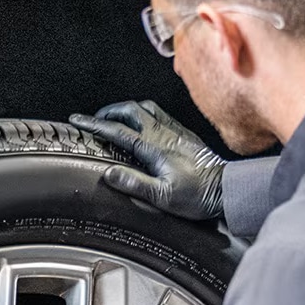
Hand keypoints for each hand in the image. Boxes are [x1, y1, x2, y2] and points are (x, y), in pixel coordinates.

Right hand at [69, 100, 225, 219]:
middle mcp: (163, 134)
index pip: (117, 131)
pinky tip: (142, 122)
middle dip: (108, 112)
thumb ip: (134, 183)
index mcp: (153, 148)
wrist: (226, 189)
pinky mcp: (184, 133)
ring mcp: (175, 131)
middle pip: (130, 110)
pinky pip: (160, 113)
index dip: (94, 125)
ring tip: (114, 118)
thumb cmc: (198, 196)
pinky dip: (144, 112)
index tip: (78, 121)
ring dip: (126, 109)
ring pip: (145, 108)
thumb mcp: (162, 196)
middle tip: (94, 120)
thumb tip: (109, 173)